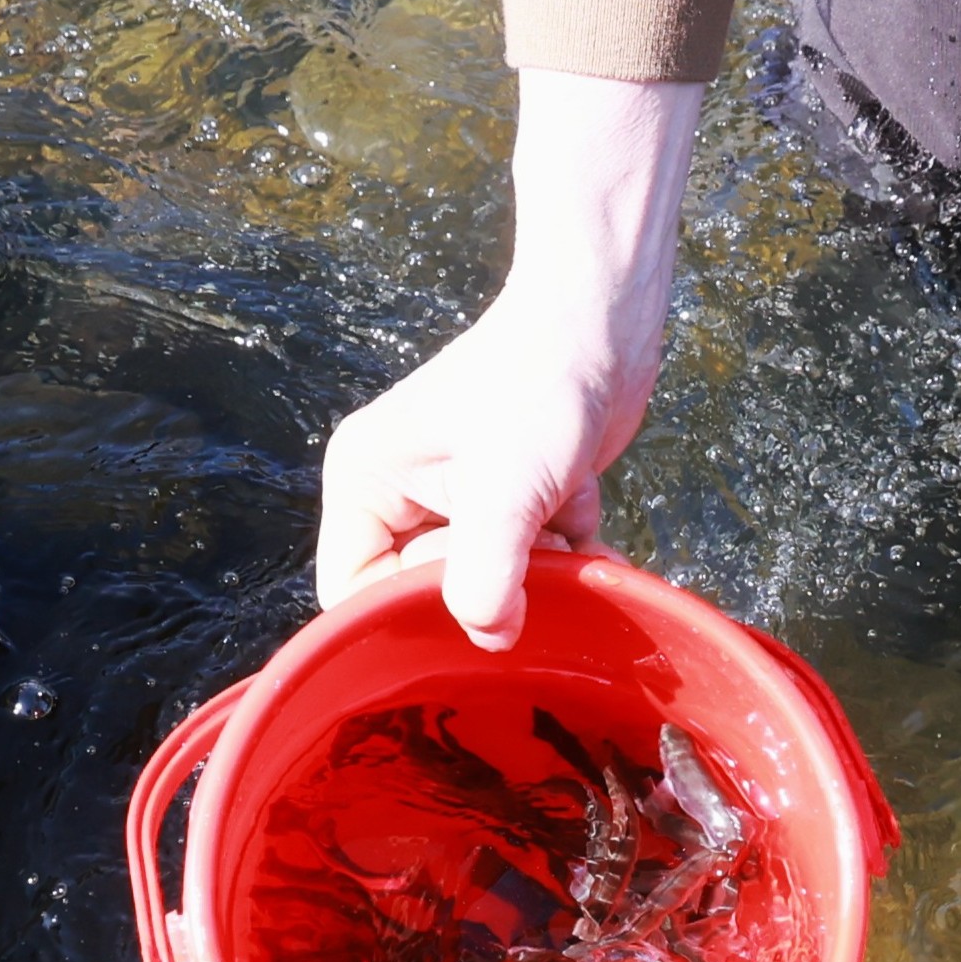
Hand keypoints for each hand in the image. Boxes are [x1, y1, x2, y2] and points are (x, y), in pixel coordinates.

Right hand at [318, 71, 704, 649]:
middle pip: (423, 592)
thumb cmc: (541, 386)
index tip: (465, 601)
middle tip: (526, 548)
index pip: (352, 590)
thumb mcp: (504, 492)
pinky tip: (584, 513)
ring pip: (484, 582)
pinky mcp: (512, 498)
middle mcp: (399, 492)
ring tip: (557, 523)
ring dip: (534, 573)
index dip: (405, 611)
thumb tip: (491, 638)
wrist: (607, 323)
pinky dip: (565, 553)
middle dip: (485, 587)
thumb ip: (485, 578)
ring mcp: (457, 496)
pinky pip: (528, 561)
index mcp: (365, 482)